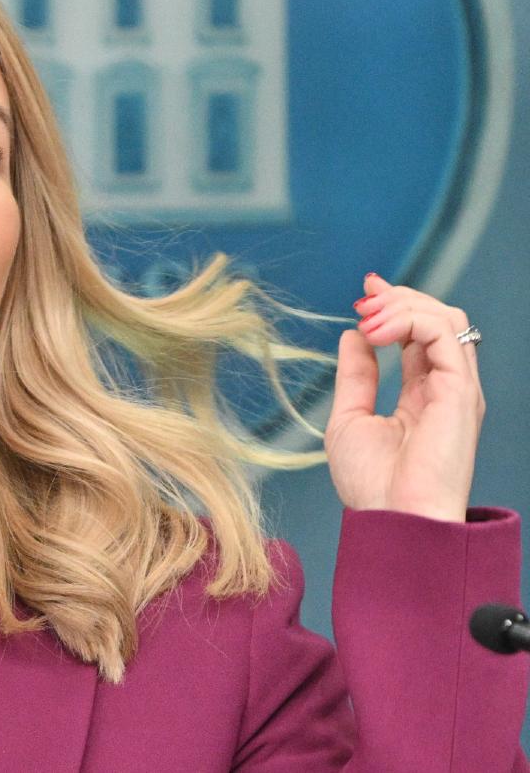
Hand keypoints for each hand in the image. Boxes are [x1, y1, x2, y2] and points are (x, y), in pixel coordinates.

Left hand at [324, 273, 483, 521]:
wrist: (392, 520)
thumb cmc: (372, 485)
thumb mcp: (351, 418)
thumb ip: (356, 376)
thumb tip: (353, 336)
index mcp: (422, 394)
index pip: (418, 334)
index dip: (394, 306)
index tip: (364, 292)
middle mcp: (445, 387)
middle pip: (436, 318)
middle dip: (398, 298)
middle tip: (362, 299)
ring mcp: (456, 387)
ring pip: (446, 318)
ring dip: (403, 305)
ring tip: (367, 317)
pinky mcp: (460, 390)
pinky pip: (445, 333)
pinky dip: (409, 320)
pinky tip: (377, 333)